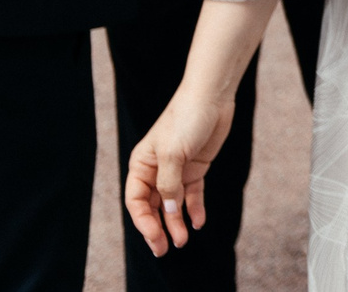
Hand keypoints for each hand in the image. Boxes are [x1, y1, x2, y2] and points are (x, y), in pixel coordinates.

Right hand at [124, 89, 234, 256]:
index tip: (154, 236)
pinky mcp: (195, 167)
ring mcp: (177, 170)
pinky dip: (194, 208)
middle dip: (157, 228)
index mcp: (141, 165)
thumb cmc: (186, 119)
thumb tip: (168, 211)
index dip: (143, 221)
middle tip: (164, 250)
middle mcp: (156, 170)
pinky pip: (192, 194)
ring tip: (183, 241)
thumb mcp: (173, 154)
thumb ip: (169, 185)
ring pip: (172, 204)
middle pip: (152, 206)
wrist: (212, 96)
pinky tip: (198, 222)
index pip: (135, 200)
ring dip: (176, 222)